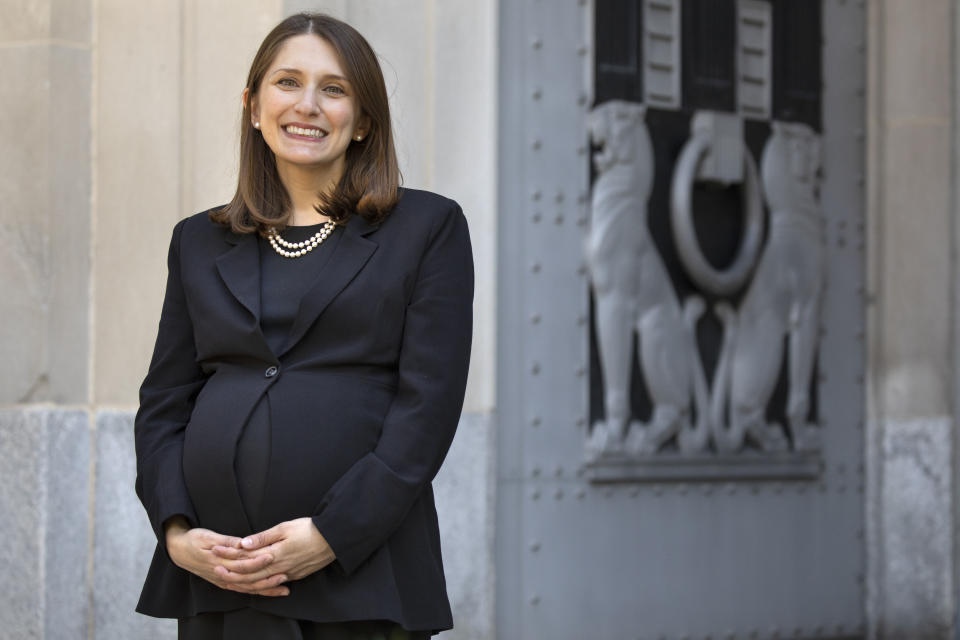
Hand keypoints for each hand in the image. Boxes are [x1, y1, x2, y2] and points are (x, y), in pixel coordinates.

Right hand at [163, 516, 288, 596]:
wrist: (178, 550)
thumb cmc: (194, 540)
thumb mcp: (208, 537)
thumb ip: (226, 542)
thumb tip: (241, 543)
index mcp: (219, 561)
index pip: (241, 563)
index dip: (256, 560)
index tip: (271, 555)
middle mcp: (222, 574)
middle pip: (247, 579)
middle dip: (266, 578)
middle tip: (284, 574)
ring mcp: (223, 580)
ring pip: (247, 588)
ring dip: (265, 589)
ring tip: (283, 588)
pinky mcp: (224, 582)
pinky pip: (242, 590)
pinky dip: (256, 592)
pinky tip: (269, 592)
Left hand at [210, 518, 334, 588]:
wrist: (333, 540)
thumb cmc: (309, 529)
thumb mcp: (285, 527)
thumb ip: (263, 537)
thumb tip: (243, 543)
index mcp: (274, 553)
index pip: (246, 556)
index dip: (229, 554)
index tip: (215, 549)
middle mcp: (278, 567)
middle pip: (249, 574)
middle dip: (230, 572)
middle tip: (214, 569)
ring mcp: (287, 574)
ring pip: (260, 583)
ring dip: (243, 582)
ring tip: (229, 580)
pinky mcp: (295, 576)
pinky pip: (273, 585)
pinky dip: (260, 586)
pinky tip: (254, 585)